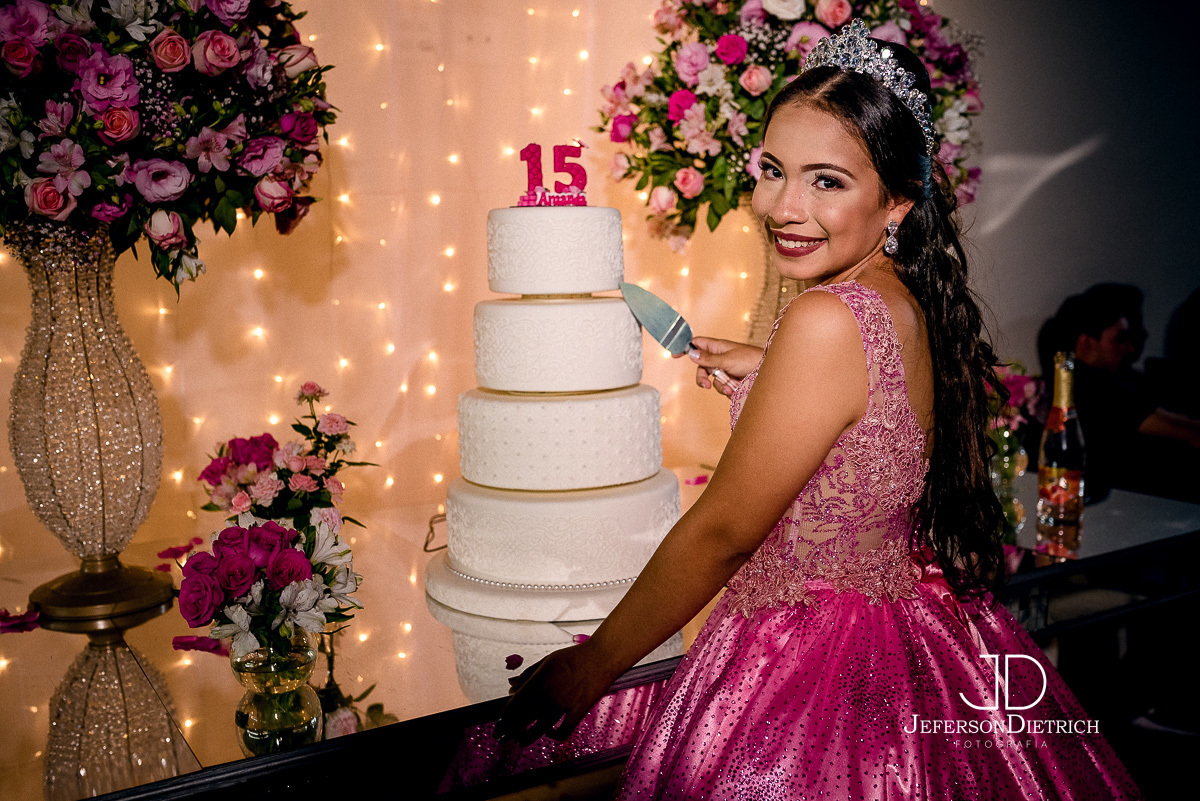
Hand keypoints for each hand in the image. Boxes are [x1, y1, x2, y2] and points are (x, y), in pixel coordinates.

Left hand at [493, 642, 615, 745]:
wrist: (601, 657)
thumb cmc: (573, 657)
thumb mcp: (547, 661)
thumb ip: (528, 673)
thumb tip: (511, 684)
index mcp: (538, 680)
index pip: (516, 703)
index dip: (505, 716)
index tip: (499, 724)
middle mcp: (548, 693)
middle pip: (524, 717)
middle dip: (511, 730)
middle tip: (503, 738)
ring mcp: (563, 703)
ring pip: (541, 727)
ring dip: (528, 737)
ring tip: (521, 742)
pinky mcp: (578, 710)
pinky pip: (564, 730)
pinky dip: (556, 736)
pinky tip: (550, 734)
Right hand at [674, 337, 763, 396]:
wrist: (768, 373)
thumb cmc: (750, 360)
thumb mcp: (727, 359)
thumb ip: (708, 359)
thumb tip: (691, 354)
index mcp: (718, 346)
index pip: (697, 343)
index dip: (686, 347)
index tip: (674, 355)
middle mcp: (720, 357)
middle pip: (701, 367)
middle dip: (703, 378)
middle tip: (706, 385)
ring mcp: (726, 369)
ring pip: (712, 380)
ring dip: (720, 386)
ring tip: (731, 388)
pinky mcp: (732, 380)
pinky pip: (722, 387)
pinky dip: (727, 390)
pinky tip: (735, 390)